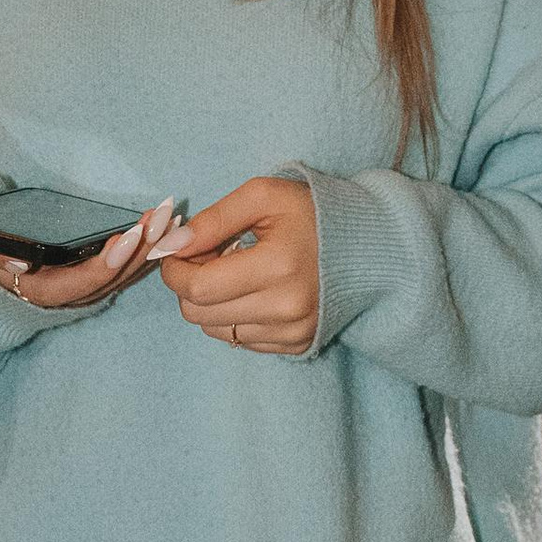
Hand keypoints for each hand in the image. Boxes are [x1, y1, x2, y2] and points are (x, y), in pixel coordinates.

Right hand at [0, 178, 178, 311]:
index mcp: (22, 285)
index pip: (66, 285)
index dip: (97, 267)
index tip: (125, 239)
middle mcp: (51, 295)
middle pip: (101, 283)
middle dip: (134, 253)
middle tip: (160, 219)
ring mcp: (71, 289)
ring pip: (116, 280)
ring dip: (147, 252)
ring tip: (173, 220)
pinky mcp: (86, 279)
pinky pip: (120, 271)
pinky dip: (146, 252)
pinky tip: (170, 229)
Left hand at [156, 176, 320, 354]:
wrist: (369, 246)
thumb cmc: (314, 213)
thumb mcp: (263, 196)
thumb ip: (213, 219)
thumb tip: (171, 245)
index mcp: (278, 267)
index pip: (198, 287)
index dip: (174, 270)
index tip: (176, 251)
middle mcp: (286, 308)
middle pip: (200, 314)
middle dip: (188, 285)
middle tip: (205, 258)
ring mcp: (292, 332)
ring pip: (214, 331)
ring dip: (209, 302)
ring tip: (232, 273)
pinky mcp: (296, 345)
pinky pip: (239, 340)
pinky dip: (232, 317)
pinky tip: (251, 290)